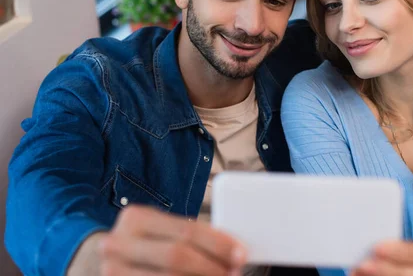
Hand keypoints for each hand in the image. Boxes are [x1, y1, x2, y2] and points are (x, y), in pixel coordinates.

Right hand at [68, 205, 245, 275]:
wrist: (94, 262)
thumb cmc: (142, 244)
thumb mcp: (158, 230)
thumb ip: (186, 235)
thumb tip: (232, 248)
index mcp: (135, 218)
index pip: (185, 231)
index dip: (218, 244)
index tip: (241, 253)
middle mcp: (118, 245)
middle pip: (177, 257)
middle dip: (212, 266)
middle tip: (235, 271)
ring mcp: (112, 272)